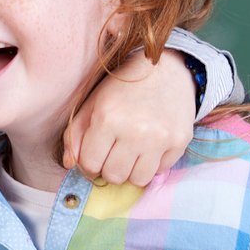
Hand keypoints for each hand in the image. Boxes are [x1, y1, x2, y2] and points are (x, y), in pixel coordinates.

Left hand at [65, 49, 195, 186]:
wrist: (165, 70)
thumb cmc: (122, 89)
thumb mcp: (92, 104)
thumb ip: (74, 135)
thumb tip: (69, 164)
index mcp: (108, 119)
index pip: (90, 164)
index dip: (89, 162)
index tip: (96, 153)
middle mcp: (135, 131)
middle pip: (114, 176)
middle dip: (109, 168)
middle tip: (113, 152)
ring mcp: (161, 138)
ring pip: (138, 179)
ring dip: (131, 170)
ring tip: (130, 152)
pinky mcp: (180, 141)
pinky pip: (161, 170)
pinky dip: (152, 163)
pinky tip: (150, 145)